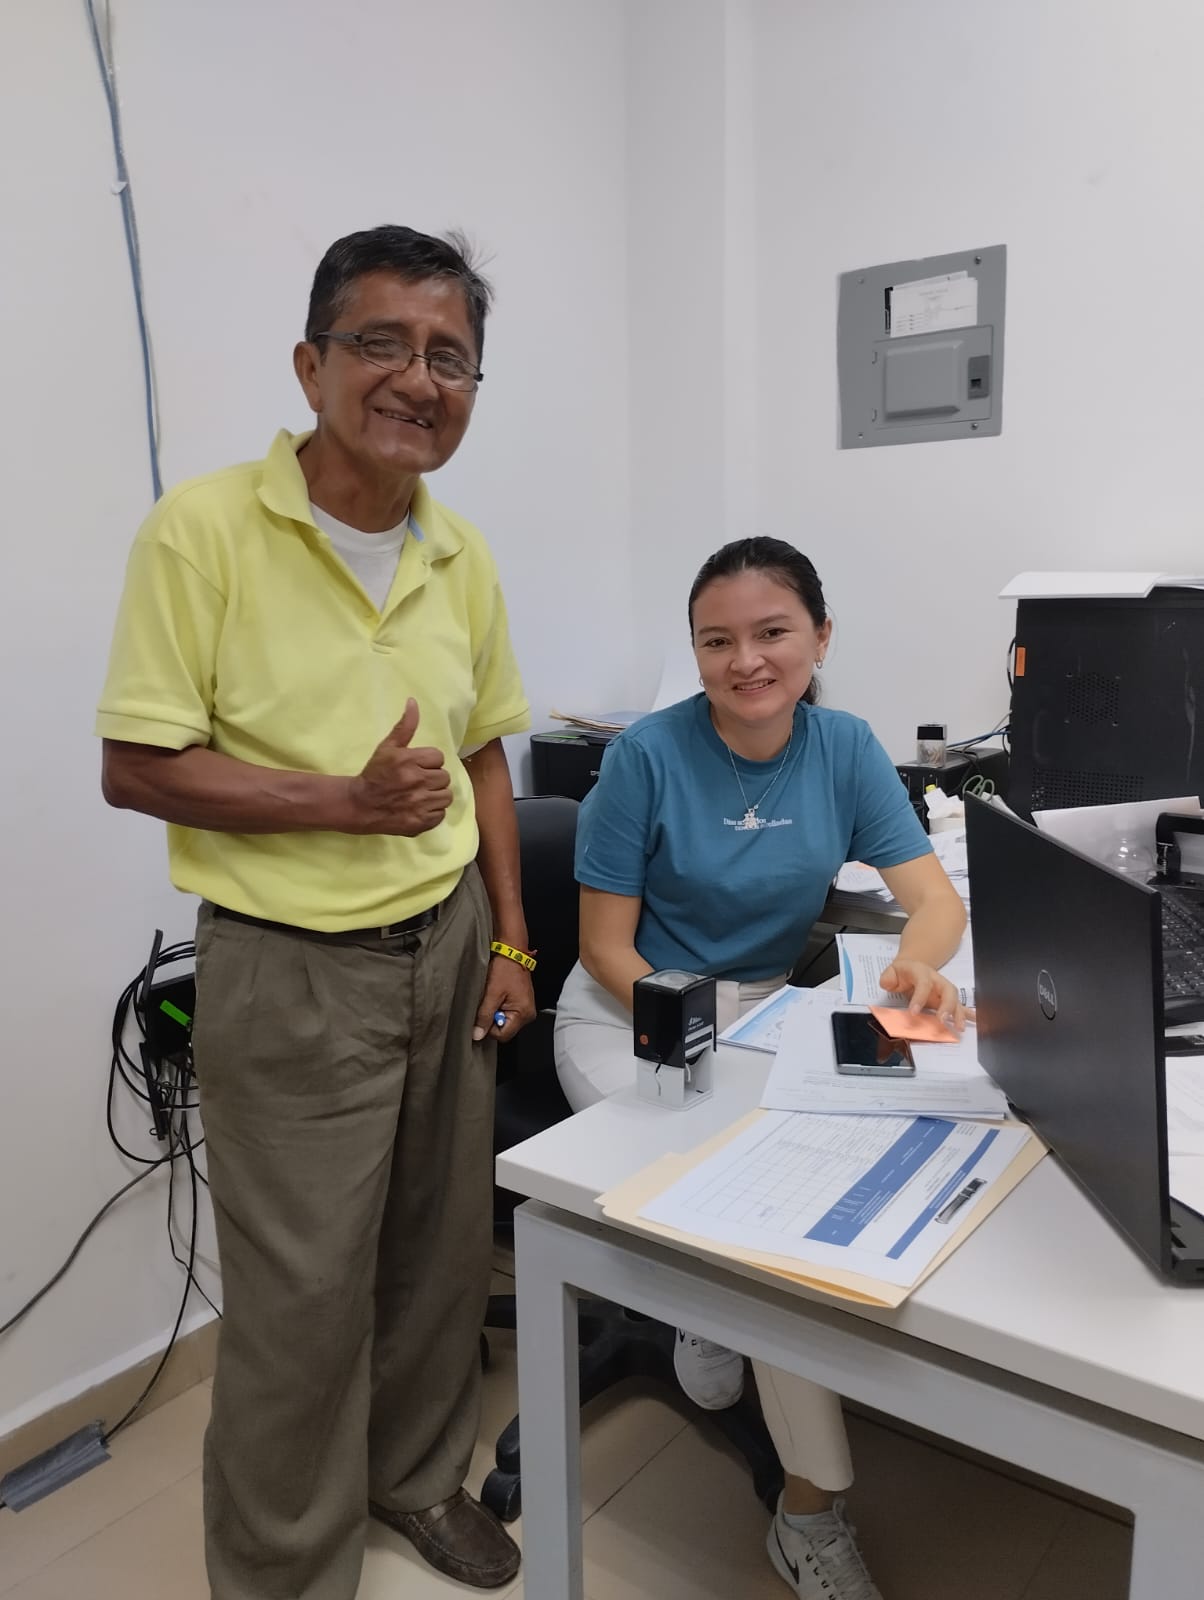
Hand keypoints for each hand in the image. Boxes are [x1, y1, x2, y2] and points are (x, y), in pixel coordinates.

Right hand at [348, 699, 451, 835]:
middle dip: (432, 778)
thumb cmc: (375, 774)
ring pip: (446, 796)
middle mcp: (416, 782)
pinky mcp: (420, 822)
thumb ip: (404, 726)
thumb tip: (413, 702)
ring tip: (421, 794)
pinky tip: (420, 807)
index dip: (428, 762)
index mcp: (409, 761)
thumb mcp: (387, 747)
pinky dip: (433, 812)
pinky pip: (440, 814)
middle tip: (418, 781)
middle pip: (444, 777)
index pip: (438, 758)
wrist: (359, 805)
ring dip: (436, 795)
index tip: (416, 767)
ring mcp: (419, 804)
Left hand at [473, 955, 536, 1043]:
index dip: (489, 1029)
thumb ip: (485, 1016)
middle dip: (492, 1019)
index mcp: (524, 1014)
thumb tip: (478, 1035)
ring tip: (492, 997)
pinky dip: (498, 1007)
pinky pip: (507, 1013)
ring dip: (494, 1012)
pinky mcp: (521, 1003)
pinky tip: (496, 996)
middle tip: (487, 1003)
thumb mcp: (492, 994)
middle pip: (504, 1030)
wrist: (512, 951)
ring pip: (504, 1021)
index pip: (503, 1035)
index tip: (481, 1016)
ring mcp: (525, 1009)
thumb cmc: (504, 969)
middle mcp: (528, 1014)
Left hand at [879, 960, 967, 1035]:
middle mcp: (938, 981)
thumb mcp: (892, 971)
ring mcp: (944, 991)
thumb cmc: (903, 972)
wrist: (913, 967)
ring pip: (956, 1001)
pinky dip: (968, 1014)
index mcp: (922, 972)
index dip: (919, 998)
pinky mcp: (948, 1000)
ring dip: (959, 1014)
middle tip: (942, 1021)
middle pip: (948, 990)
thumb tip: (887, 984)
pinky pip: (960, 1007)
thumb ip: (888, 977)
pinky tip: (974, 1021)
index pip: (923, 984)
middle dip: (947, 1006)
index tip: (914, 1013)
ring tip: (959, 1028)